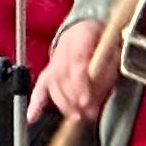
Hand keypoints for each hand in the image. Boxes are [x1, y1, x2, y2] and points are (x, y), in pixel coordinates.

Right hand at [28, 14, 116, 129]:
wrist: (85, 28)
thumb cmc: (102, 40)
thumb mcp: (113, 46)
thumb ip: (107, 65)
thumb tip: (102, 88)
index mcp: (82, 35)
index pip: (76, 64)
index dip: (80, 84)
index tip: (85, 100)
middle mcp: (65, 47)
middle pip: (62, 78)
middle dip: (74, 99)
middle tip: (86, 113)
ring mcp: (55, 60)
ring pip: (52, 85)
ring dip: (64, 104)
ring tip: (77, 117)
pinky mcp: (49, 70)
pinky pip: (40, 86)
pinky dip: (36, 102)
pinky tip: (31, 117)